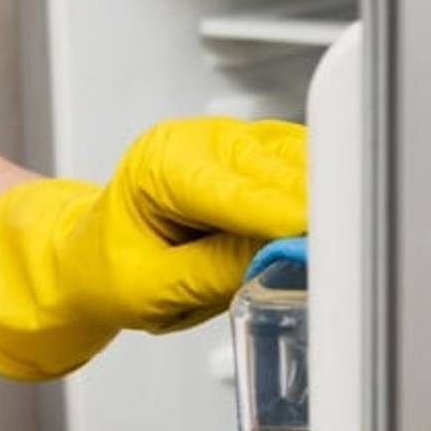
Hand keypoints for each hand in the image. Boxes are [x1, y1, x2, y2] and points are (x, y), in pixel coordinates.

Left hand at [0, 117, 306, 378]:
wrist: (86, 259)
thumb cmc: (105, 269)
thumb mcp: (150, 288)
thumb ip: (214, 271)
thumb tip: (278, 257)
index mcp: (162, 163)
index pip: (240, 190)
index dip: (286, 220)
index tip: (324, 245)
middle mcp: (198, 141)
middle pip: (277, 170)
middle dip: (313, 212)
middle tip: (344, 259)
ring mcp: (229, 143)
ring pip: (298, 161)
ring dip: (322, 201)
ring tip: (336, 250)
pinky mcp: (253, 155)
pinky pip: (299, 166)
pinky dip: (317, 195)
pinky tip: (326, 227)